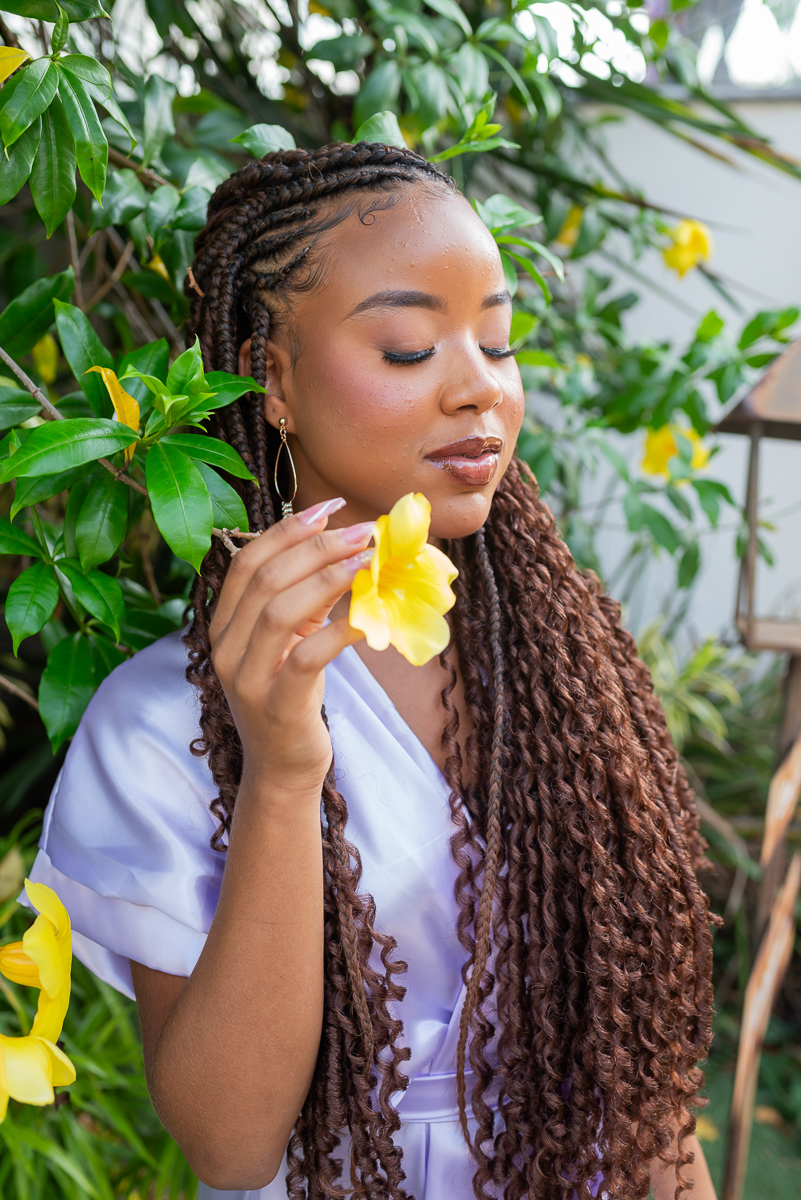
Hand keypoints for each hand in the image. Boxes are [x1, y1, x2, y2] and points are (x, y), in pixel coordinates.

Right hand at [209, 500, 373, 800]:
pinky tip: (369, 618)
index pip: (246, 561)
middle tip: (364, 531)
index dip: (287, 529)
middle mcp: (224, 648)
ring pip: (279, 611)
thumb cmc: (291, 694)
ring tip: (369, 560)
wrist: (282, 767)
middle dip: (317, 546)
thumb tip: (342, 543)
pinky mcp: (276, 707)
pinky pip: (306, 658)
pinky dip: (338, 632)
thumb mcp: (289, 640)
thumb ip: (301, 597)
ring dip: (328, 578)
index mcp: (222, 624)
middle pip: (264, 578)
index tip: (329, 507)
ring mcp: (245, 679)